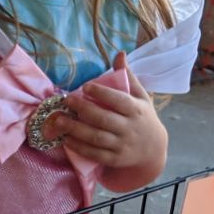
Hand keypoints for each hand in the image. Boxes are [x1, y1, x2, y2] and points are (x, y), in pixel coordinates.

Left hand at [50, 51, 167, 191]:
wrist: (153, 149)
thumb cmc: (143, 117)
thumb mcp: (141, 96)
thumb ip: (128, 76)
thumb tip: (119, 54)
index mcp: (136, 110)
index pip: (118, 100)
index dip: (102, 93)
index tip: (85, 87)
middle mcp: (129, 128)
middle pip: (103, 119)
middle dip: (83, 109)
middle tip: (66, 100)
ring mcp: (121, 145)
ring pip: (96, 138)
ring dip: (76, 130)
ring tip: (59, 121)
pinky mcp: (114, 159)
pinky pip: (95, 154)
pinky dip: (79, 147)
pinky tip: (66, 139)